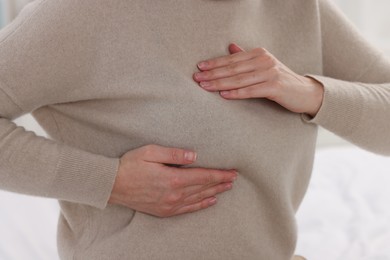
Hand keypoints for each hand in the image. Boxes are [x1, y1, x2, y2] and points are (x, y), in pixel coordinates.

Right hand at [109, 144, 237, 217]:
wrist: (112, 185)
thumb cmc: (130, 165)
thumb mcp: (151, 152)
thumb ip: (174, 154)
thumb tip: (195, 156)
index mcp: (173, 178)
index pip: (203, 176)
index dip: (220, 174)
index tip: (233, 172)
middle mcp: (174, 194)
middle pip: (204, 188)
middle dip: (221, 182)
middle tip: (234, 179)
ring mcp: (169, 204)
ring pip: (198, 199)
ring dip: (214, 193)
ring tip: (227, 188)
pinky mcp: (164, 211)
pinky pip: (188, 209)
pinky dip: (201, 205)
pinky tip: (210, 202)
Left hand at [193, 43, 323, 116]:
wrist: (304, 92)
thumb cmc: (280, 80)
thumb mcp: (263, 65)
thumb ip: (246, 57)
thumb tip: (231, 46)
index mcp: (259, 53)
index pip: (232, 59)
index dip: (214, 63)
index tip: (199, 67)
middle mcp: (264, 60)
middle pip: (233, 68)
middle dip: (213, 73)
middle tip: (196, 78)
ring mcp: (270, 72)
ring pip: (239, 79)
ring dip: (220, 83)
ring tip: (204, 86)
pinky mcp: (275, 86)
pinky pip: (251, 91)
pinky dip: (236, 93)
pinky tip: (223, 95)